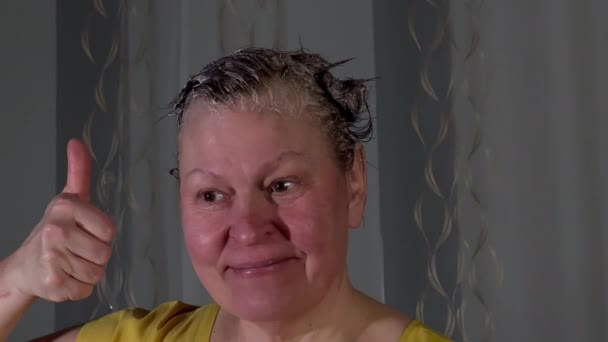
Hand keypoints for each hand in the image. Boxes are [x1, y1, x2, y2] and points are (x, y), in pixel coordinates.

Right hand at [6, 139, 114, 301]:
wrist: (25, 267)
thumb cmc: (55, 231)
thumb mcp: (69, 198)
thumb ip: (79, 171)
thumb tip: (77, 142)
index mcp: (65, 207)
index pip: (109, 230)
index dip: (101, 234)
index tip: (84, 230)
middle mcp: (55, 230)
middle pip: (105, 253)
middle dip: (95, 255)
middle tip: (76, 249)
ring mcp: (52, 258)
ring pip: (98, 273)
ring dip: (88, 272)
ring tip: (70, 262)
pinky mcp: (52, 283)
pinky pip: (86, 290)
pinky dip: (79, 287)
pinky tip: (64, 277)